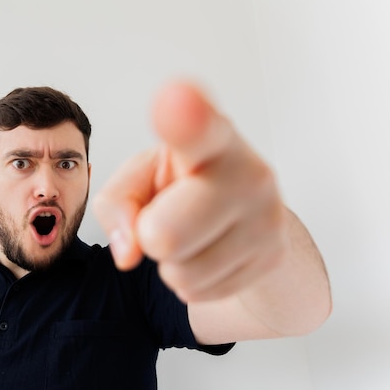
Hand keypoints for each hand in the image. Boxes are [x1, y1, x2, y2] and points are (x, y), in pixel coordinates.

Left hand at [93, 81, 286, 302]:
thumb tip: (129, 253)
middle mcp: (247, 172)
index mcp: (209, 137)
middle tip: (167, 216)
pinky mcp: (273, 257)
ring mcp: (267, 217)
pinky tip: (208, 250)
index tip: (177, 97)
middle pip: (164, 234)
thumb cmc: (182, 183)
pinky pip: (198, 292)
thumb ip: (116, 203)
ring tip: (193, 233)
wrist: (244, 212)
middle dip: (151, 236)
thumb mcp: (140, 177)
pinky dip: (192, 280)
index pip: (197, 129)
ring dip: (173, 262)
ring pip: (180, 273)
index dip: (185, 117)